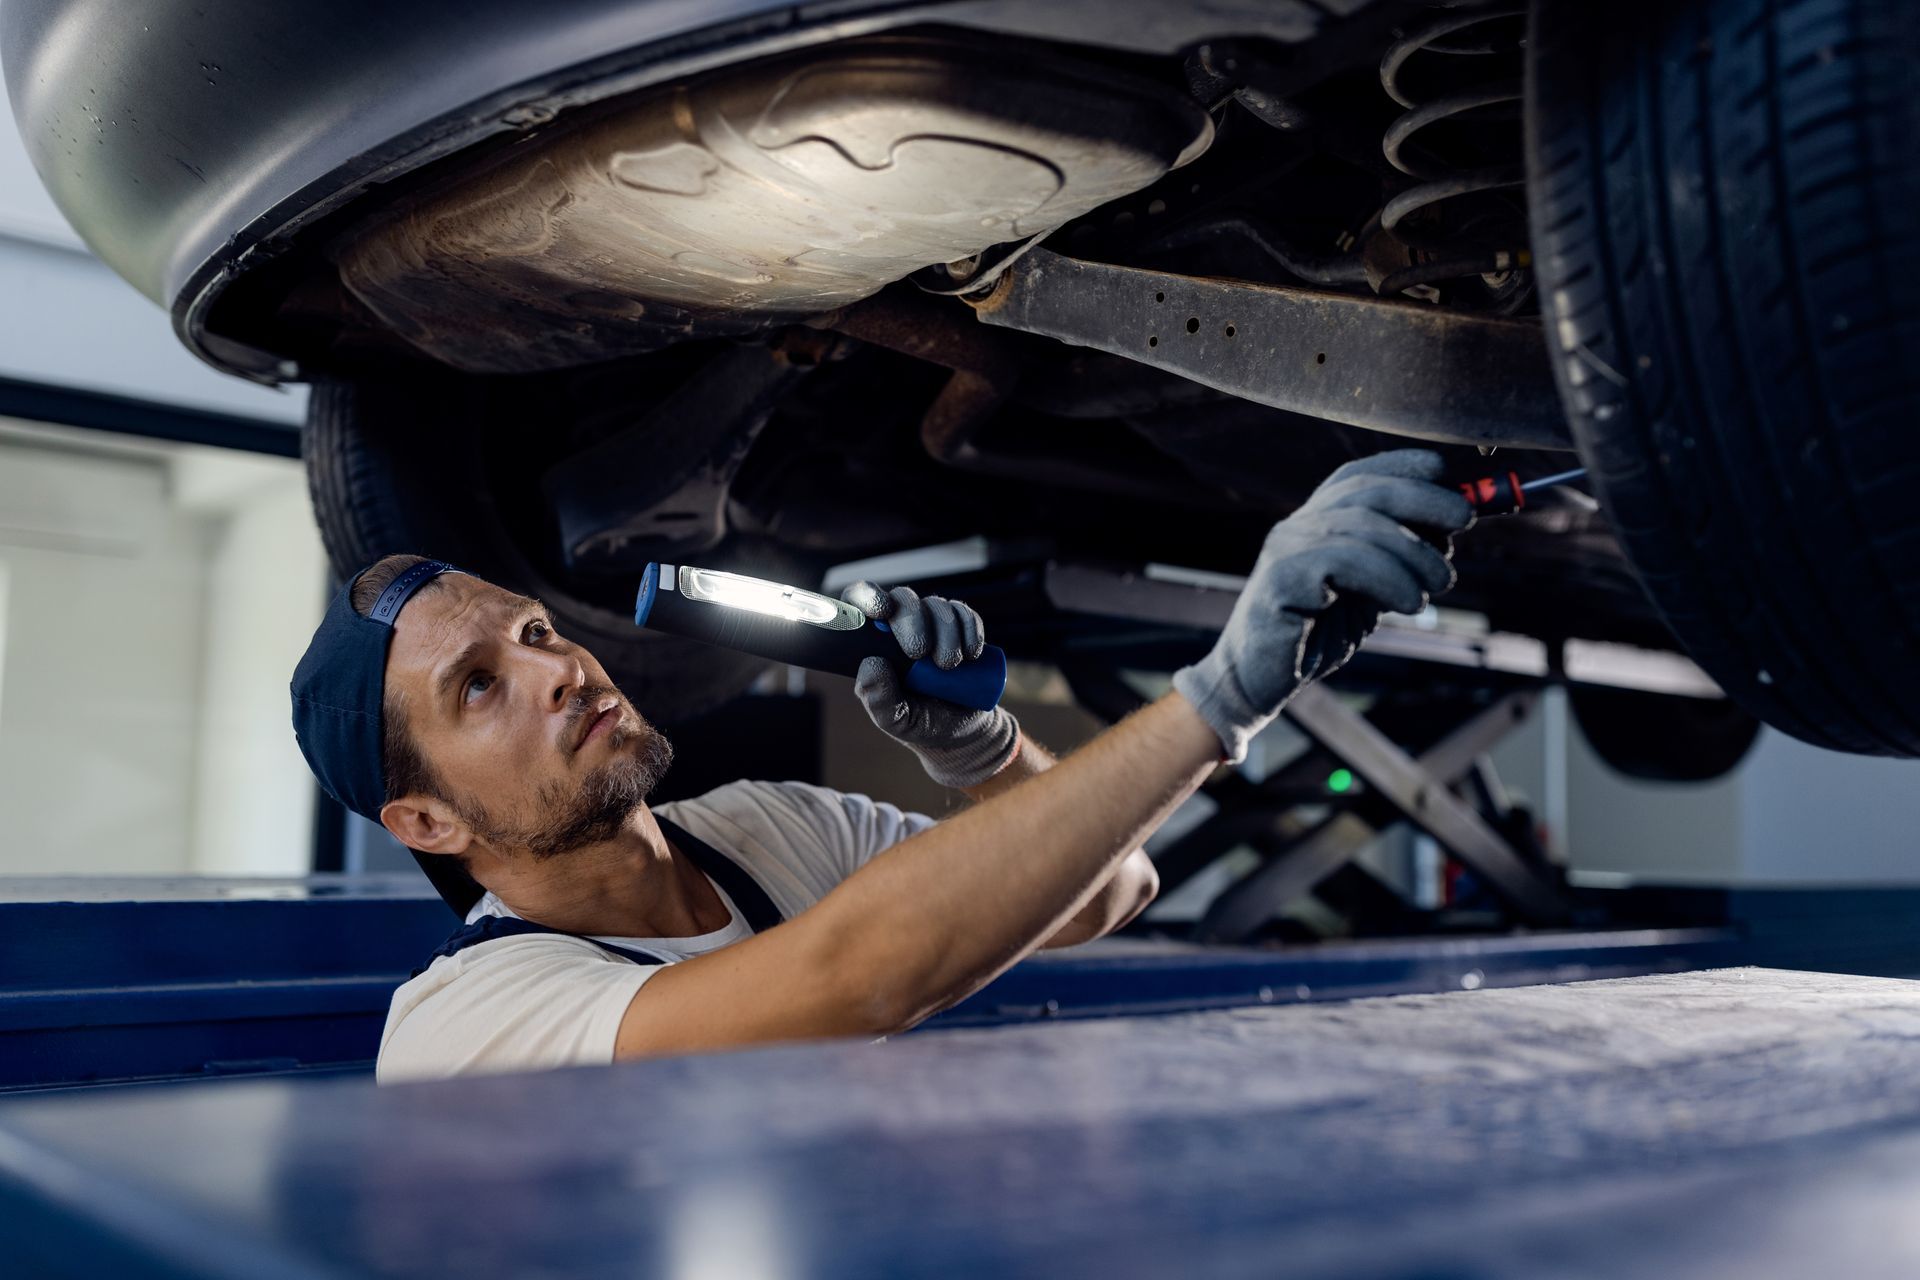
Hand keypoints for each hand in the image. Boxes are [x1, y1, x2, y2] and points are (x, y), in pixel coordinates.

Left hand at [838, 582, 1020, 789]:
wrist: (962, 730)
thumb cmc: (919, 722)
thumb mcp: (895, 721)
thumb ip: (878, 699)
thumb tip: (871, 663)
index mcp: (874, 643)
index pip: (860, 603)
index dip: (868, 597)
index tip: (881, 611)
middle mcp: (901, 626)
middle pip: (902, 599)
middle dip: (912, 621)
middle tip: (920, 653)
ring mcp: (932, 623)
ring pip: (935, 605)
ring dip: (946, 632)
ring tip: (950, 666)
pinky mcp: (960, 627)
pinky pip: (963, 612)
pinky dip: (969, 628)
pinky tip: (971, 653)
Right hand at [1172, 449, 1471, 761]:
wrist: (1258, 678)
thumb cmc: (1316, 632)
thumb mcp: (1369, 589)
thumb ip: (1399, 558)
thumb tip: (1453, 526)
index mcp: (1316, 520)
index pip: (1359, 474)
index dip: (1403, 466)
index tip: (1446, 473)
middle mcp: (1298, 525)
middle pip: (1365, 491)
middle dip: (1423, 498)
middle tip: (1464, 521)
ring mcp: (1286, 548)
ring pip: (1361, 526)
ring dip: (1415, 553)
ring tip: (1439, 584)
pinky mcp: (1281, 578)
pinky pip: (1343, 562)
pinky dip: (1389, 578)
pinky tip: (1409, 603)